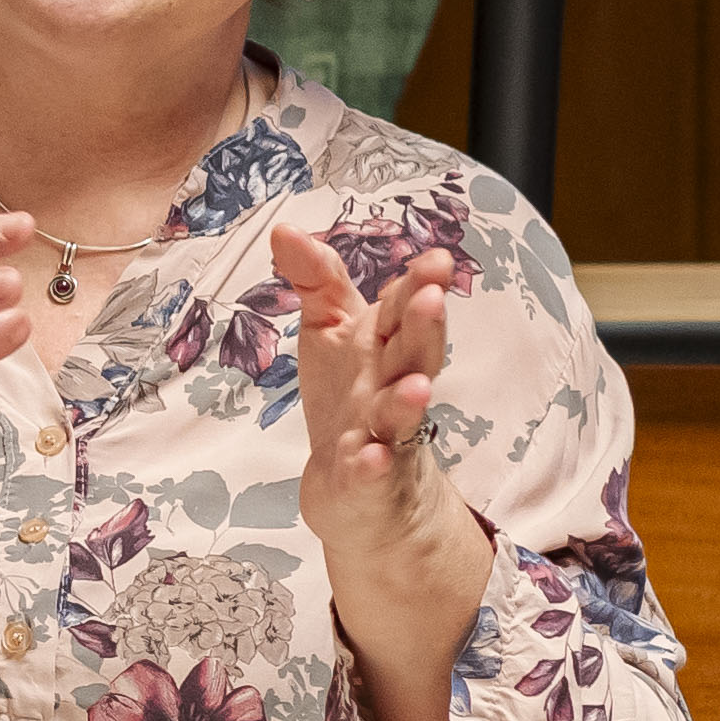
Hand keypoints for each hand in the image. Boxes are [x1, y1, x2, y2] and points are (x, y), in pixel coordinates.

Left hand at [273, 228, 496, 720]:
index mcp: (385, 349)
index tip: (434, 258)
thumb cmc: (349, 400)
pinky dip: (373, 466)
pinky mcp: (368, 484)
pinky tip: (371, 459)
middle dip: (423, 327)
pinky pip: (372, 475)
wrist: (357, 491)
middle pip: (413, 355)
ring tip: (418, 383)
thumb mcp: (333, 335)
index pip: (401, 312)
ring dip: (409, 399)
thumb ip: (318, 282)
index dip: (416, 286)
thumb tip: (285, 229)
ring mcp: (386, 438)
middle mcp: (393, 388)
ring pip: (402, 416)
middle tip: (433, 295)